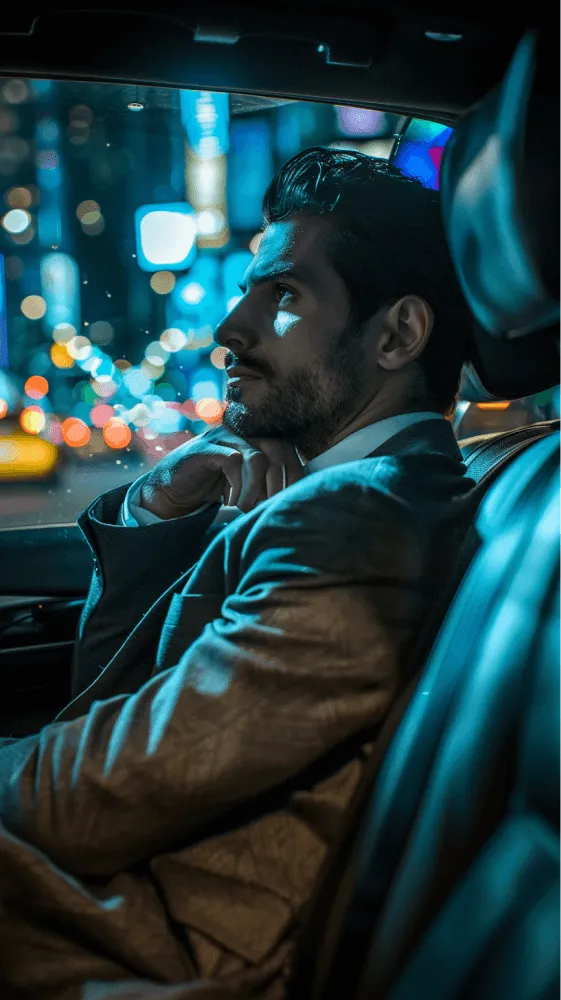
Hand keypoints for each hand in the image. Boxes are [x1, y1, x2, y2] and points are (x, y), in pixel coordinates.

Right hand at [139, 426, 304, 519]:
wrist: (170, 493)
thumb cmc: (212, 492)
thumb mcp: (246, 488)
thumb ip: (267, 486)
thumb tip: (295, 502)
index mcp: (256, 442)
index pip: (288, 451)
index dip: (295, 475)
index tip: (291, 501)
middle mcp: (242, 435)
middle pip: (278, 450)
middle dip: (278, 485)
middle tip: (269, 509)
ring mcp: (223, 439)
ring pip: (256, 458)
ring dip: (256, 488)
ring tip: (247, 509)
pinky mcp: (205, 449)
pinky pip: (232, 461)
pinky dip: (237, 486)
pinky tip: (231, 503)